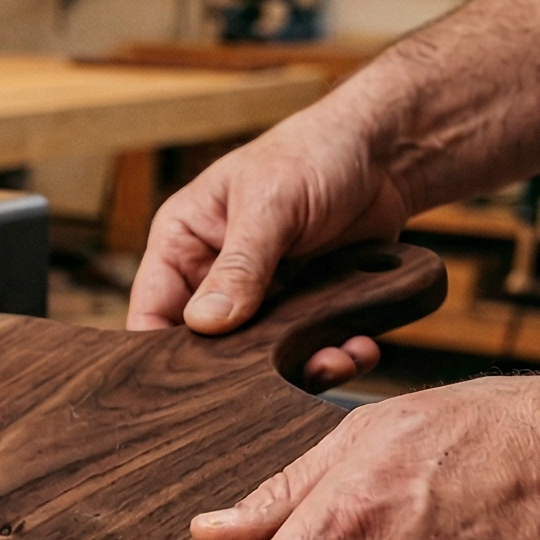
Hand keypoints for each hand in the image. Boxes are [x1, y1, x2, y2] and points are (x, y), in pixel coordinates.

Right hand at [127, 100, 416, 388]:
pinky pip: (309, 348)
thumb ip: (239, 265)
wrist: (388, 153)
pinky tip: (355, 346)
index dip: (157, 352)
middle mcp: (215, 274)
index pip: (151, 309)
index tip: (183, 386)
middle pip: (206, 346)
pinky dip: (333, 355)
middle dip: (239, 370)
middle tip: (270, 379)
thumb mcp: (270, 204)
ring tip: (332, 360)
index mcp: (184, 241)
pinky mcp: (306, 309)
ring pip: (260, 357)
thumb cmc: (315, 152)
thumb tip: (204, 324)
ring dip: (295, 366)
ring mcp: (262, 296)